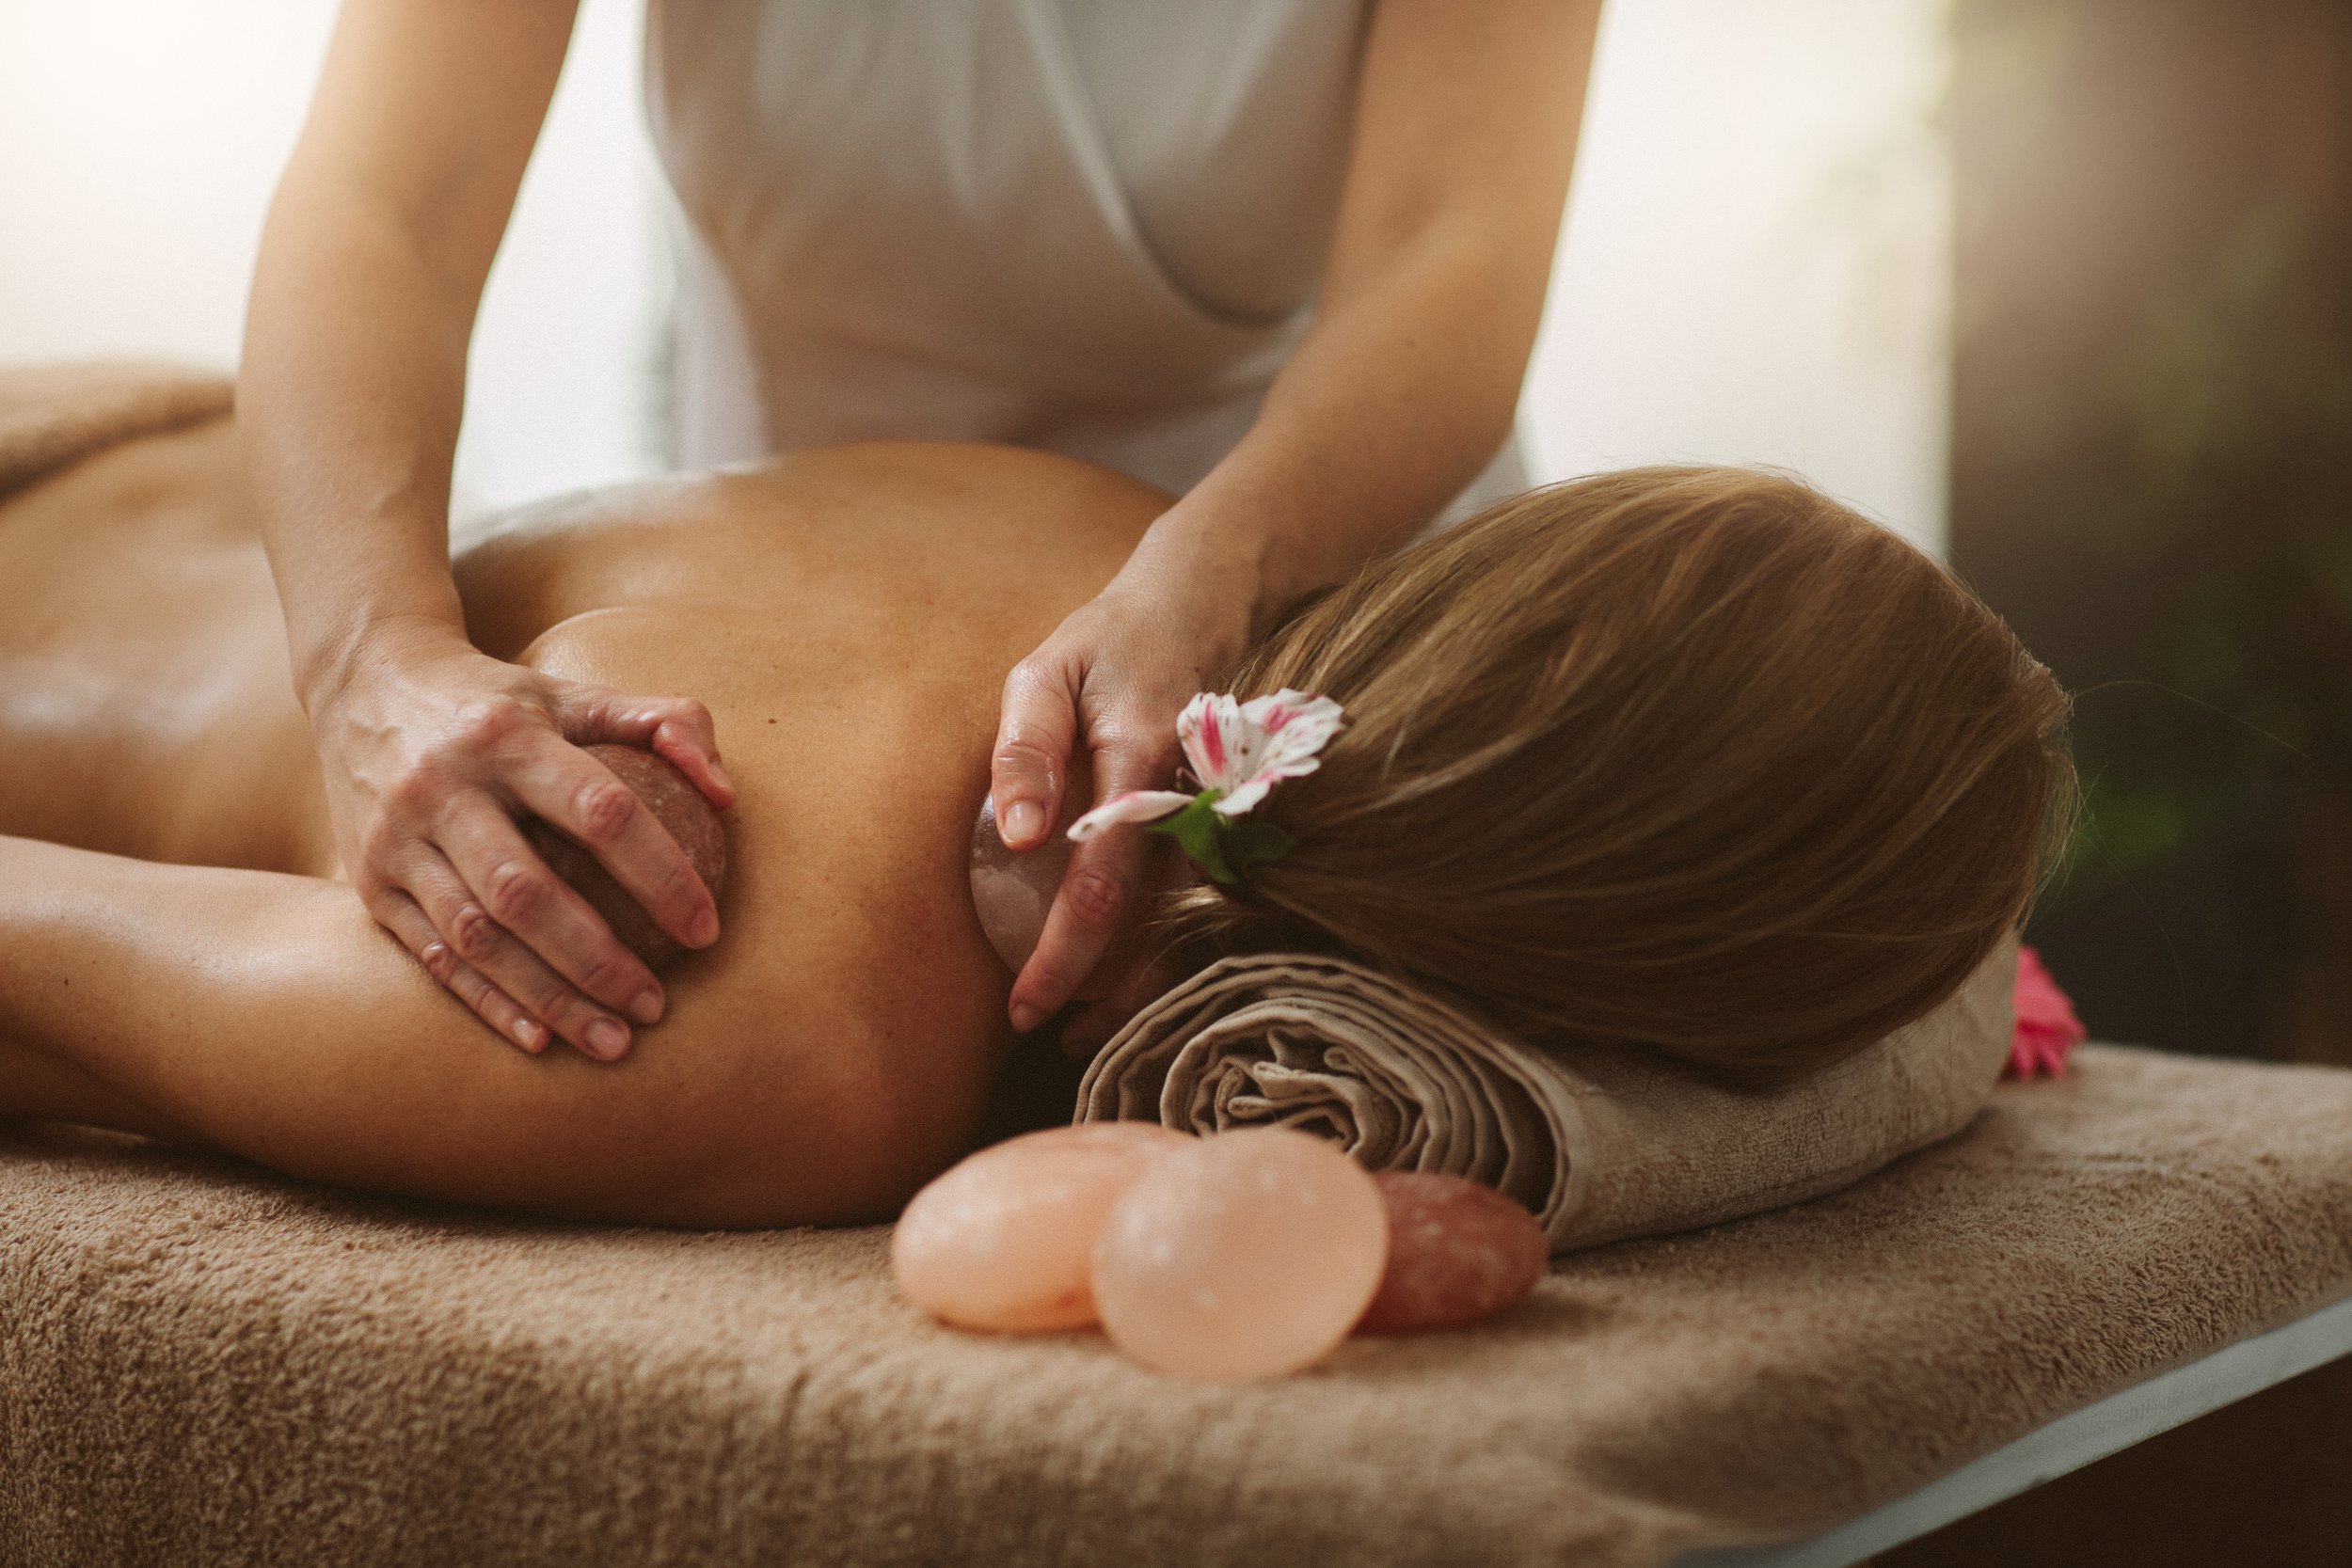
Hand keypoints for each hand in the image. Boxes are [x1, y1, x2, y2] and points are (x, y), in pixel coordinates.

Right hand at [311, 618, 733, 1059]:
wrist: (364, 683)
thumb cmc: (501, 703)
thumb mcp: (576, 694)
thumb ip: (665, 723)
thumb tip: (725, 794)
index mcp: (506, 737)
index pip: (599, 811)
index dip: (661, 874)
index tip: (706, 929)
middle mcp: (441, 788)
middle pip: (526, 891)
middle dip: (599, 960)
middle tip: (656, 1006)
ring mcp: (396, 839)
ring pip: (476, 937)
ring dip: (549, 997)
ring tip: (613, 1041)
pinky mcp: (369, 882)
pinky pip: (433, 956)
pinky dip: (488, 1003)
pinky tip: (541, 1040)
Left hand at [989, 527, 1259, 1030]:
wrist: (1196, 608)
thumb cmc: (1103, 644)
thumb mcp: (1043, 672)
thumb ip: (1027, 751)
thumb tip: (1019, 840)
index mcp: (1142, 763)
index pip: (1104, 883)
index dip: (1065, 955)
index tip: (1026, 1006)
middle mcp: (1190, 801)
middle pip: (1154, 923)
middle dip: (1106, 993)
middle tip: (1052, 1040)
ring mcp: (1214, 816)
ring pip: (1180, 922)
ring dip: (1135, 982)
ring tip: (1083, 1030)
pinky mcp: (1219, 824)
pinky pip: (1190, 901)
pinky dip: (1158, 947)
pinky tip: (1120, 978)